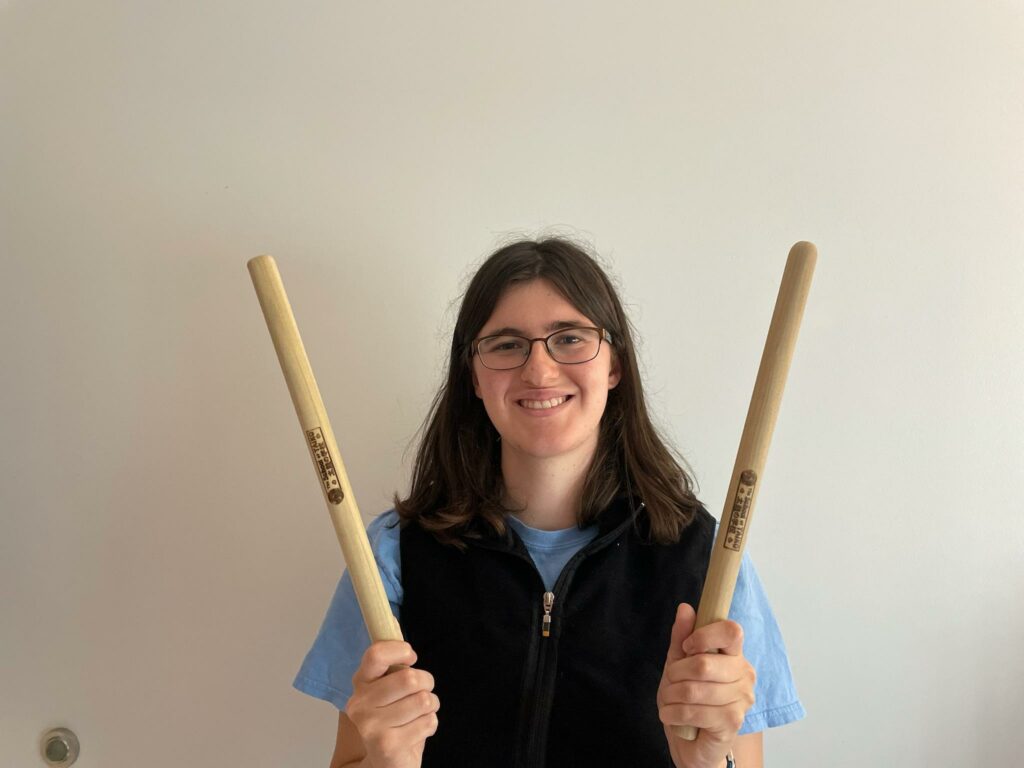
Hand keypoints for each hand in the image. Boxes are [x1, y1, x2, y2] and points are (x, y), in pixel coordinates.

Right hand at [345, 641, 439, 767]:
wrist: (385, 763)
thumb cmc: (394, 721)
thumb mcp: (389, 691)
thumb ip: (394, 668)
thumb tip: (402, 641)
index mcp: (360, 684)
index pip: (375, 654)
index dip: (400, 650)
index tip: (411, 658)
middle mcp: (359, 704)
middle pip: (409, 678)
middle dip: (427, 683)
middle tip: (423, 692)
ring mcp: (371, 726)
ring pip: (423, 700)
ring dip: (431, 706)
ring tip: (419, 715)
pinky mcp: (387, 745)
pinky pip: (428, 722)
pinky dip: (430, 725)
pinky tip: (417, 732)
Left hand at [657, 604, 755, 767]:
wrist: (692, 742)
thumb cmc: (688, 699)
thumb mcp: (679, 664)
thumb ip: (682, 637)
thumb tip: (685, 608)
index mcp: (735, 655)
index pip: (732, 631)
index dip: (704, 636)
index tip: (687, 647)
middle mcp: (744, 675)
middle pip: (704, 663)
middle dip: (676, 673)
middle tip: (671, 681)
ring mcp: (742, 700)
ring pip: (694, 689)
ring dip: (671, 695)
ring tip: (669, 700)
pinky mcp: (732, 722)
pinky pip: (693, 711)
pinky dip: (672, 713)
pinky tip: (671, 715)